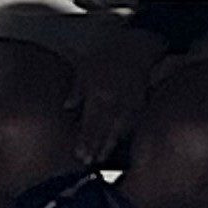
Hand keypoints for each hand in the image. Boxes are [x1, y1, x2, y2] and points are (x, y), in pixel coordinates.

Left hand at [62, 23, 170, 168]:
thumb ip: (77, 90)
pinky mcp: (140, 103)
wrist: (136, 46)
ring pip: (119, 128)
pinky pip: (132, 122)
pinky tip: (120, 143)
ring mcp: (130, 103)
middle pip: (104, 129)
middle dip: (96, 147)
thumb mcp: (86, 68)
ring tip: (102, 158)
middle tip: (88, 162)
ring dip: (110, 144)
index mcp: (99, 92)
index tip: (79, 154)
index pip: (91, 121)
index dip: (85, 139)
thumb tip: (67, 107)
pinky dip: (125, 134)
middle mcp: (114, 101)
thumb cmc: (108, 57)